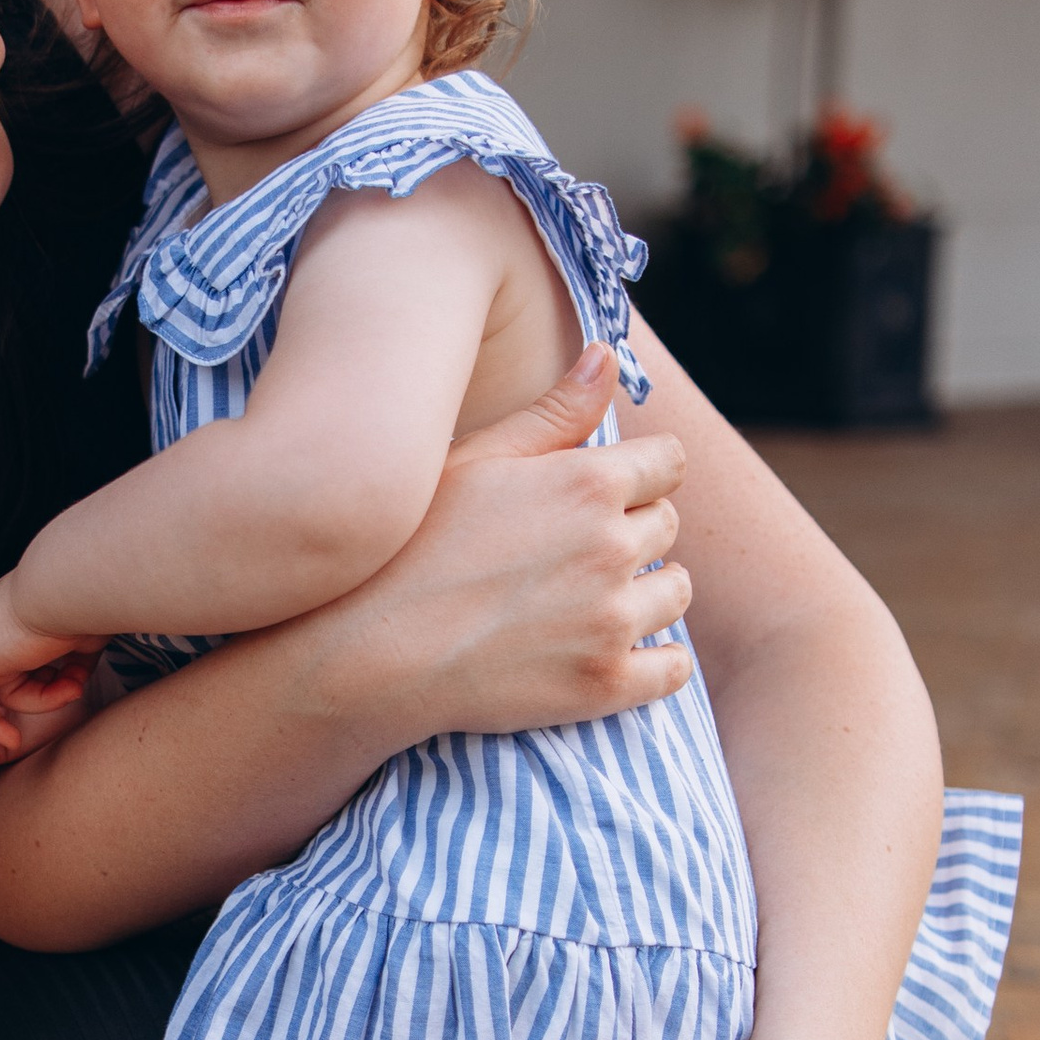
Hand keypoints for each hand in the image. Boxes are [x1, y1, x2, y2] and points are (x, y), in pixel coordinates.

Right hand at [321, 344, 694, 745]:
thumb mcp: (475, 459)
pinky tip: (607, 650)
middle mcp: (612, 546)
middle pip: (667, 523)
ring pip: (674, 590)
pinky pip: (673, 668)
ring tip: (586, 598)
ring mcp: (612, 620)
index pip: (668, 462)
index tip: (602, 493)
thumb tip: (608, 354)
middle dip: (631, 528)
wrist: (365, 653)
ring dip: (645, 590)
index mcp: (587, 481)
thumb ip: (554, 410)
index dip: (637, 473)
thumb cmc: (407, 546)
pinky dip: (654, 661)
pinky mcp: (606, 685)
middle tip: (570, 550)